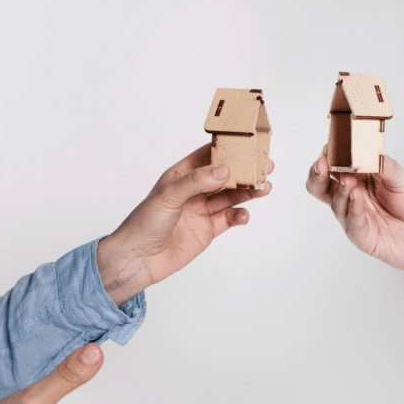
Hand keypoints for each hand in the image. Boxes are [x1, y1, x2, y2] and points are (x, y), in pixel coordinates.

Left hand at [98, 143, 273, 304]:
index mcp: (181, 175)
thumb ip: (197, 182)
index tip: (248, 144)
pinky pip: (228, 219)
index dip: (228, 149)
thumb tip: (224, 170)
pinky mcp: (207, 230)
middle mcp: (193, 191)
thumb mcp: (169, 196)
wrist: (137, 260)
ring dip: (247, 192)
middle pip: (224, 176)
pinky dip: (239, 215)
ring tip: (264, 188)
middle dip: (244, 171)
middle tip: (265, 167)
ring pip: (230, 196)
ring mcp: (201, 210)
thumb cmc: (143, 223)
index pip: (208, 156)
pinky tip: (244, 215)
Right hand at [305, 148, 403, 274]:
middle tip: (322, 163)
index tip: (331, 145)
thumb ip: (383, 165)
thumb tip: (364, 150)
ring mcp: (357, 217)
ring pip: (336, 204)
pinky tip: (355, 197)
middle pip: (322, 186)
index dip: (330, 154)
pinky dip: (353, 210)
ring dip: (339, 190)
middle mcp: (355, 196)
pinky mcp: (365, 238)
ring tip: (347, 179)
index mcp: (362, 177)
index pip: (336, 163)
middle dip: (318, 173)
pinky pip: (353, 224)